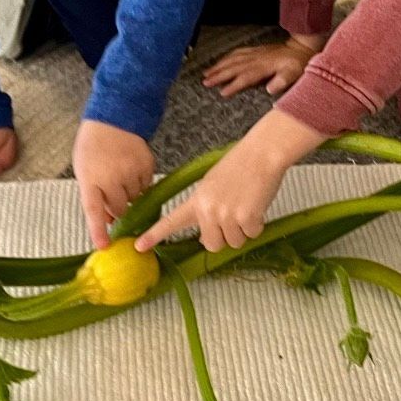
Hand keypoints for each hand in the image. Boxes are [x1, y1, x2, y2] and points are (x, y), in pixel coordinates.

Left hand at [73, 119, 155, 249]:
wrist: (113, 118)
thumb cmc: (94, 146)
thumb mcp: (84, 170)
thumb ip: (94, 196)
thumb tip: (109, 220)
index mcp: (90, 179)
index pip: (93, 210)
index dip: (98, 230)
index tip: (103, 246)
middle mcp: (111, 177)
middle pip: (120, 209)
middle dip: (118, 206)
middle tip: (113, 191)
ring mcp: (130, 171)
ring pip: (136, 198)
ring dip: (130, 193)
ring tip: (121, 174)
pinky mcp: (146, 165)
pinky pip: (147, 186)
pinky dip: (141, 182)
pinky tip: (132, 168)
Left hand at [135, 109, 325, 252]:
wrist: (261, 153)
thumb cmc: (240, 166)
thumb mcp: (212, 184)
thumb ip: (205, 207)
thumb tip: (205, 236)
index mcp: (197, 199)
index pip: (172, 221)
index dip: (155, 235)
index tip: (139, 246)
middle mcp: (208, 209)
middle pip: (212, 244)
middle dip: (224, 236)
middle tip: (234, 216)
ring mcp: (227, 215)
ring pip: (234, 242)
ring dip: (243, 230)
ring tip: (246, 205)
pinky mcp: (247, 218)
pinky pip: (252, 234)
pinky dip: (258, 224)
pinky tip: (257, 204)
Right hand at [202, 36, 320, 98]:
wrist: (301, 48)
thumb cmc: (298, 64)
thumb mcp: (294, 74)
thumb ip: (282, 81)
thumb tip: (270, 89)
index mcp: (263, 67)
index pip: (245, 77)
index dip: (233, 85)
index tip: (222, 92)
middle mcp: (256, 59)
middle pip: (233, 67)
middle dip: (218, 75)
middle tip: (205, 82)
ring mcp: (254, 53)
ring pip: (232, 59)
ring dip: (219, 66)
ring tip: (206, 73)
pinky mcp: (255, 50)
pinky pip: (237, 52)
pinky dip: (227, 57)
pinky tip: (221, 61)